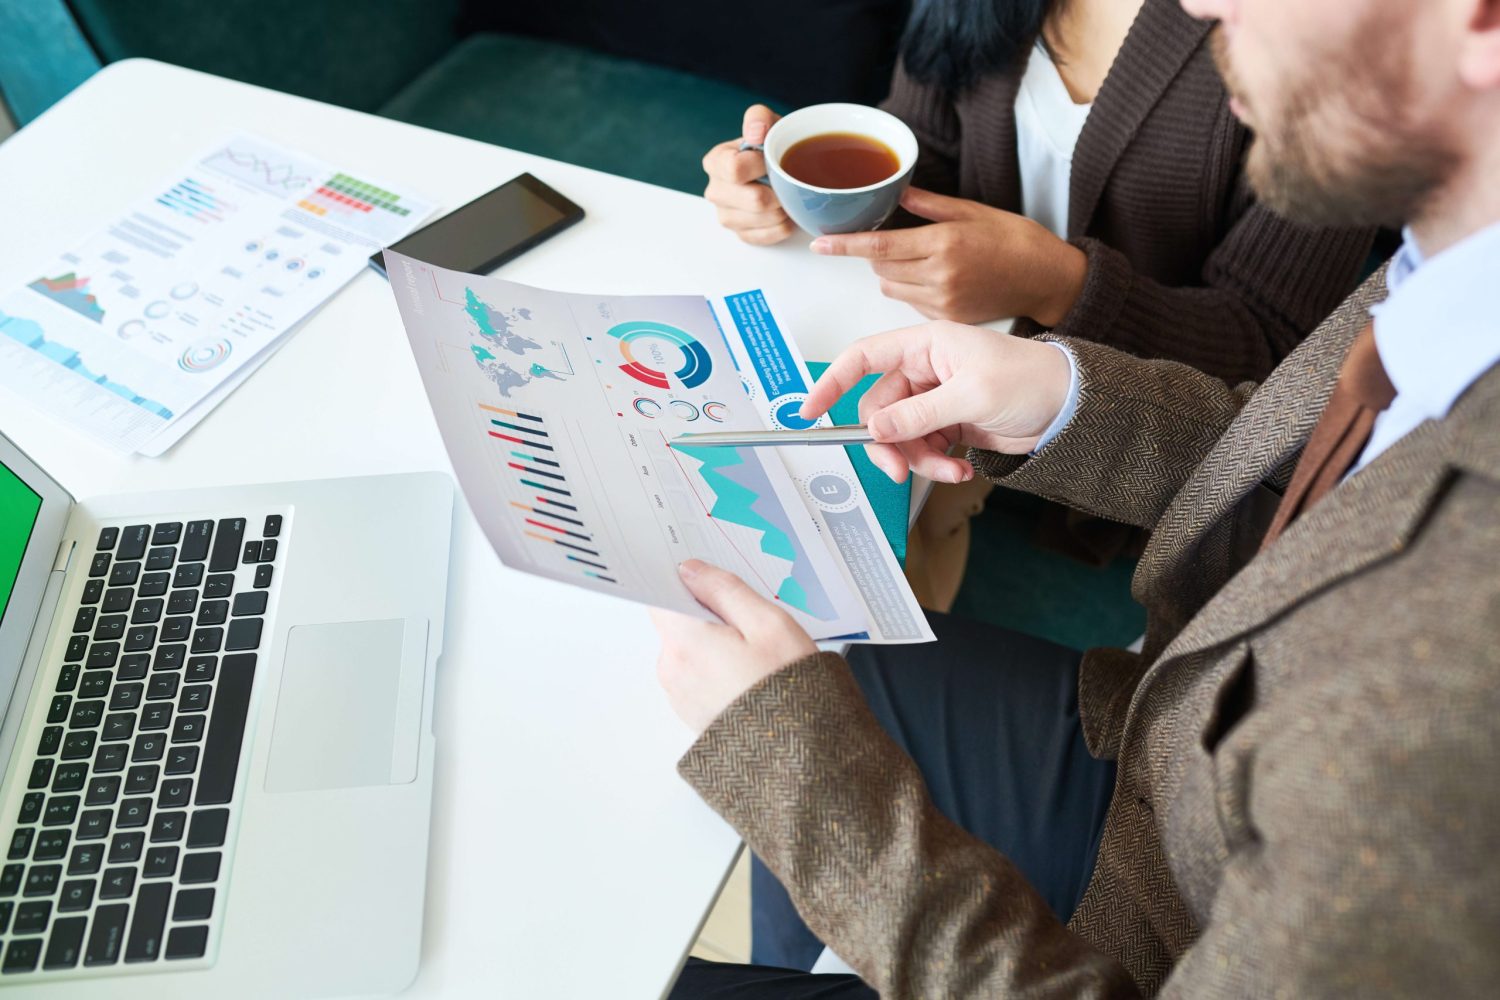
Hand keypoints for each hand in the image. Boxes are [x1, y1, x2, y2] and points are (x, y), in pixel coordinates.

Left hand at [652, 560, 816, 733]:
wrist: (801, 753)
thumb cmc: (788, 688)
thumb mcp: (767, 622)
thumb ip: (724, 589)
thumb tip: (691, 570)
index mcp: (685, 642)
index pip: (659, 595)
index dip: (679, 581)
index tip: (702, 576)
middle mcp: (672, 669)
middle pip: (676, 621)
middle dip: (706, 614)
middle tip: (748, 621)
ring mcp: (679, 694)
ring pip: (687, 648)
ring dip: (712, 642)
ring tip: (754, 653)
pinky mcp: (691, 711)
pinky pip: (695, 674)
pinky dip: (715, 667)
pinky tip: (747, 673)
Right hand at [702, 105, 795, 245]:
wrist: (782, 167)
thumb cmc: (772, 146)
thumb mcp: (768, 124)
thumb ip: (759, 119)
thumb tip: (755, 133)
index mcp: (715, 162)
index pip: (735, 169)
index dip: (761, 165)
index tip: (772, 160)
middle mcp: (716, 191)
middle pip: (754, 200)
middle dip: (777, 191)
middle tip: (785, 181)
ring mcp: (727, 216)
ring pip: (764, 219)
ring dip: (783, 208)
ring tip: (786, 195)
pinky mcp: (741, 235)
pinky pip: (769, 235)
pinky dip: (784, 225)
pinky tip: (785, 212)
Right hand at [799, 321, 1072, 483]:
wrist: (1072, 407)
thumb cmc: (1033, 380)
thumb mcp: (971, 395)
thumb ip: (918, 414)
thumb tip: (875, 427)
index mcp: (927, 345)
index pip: (864, 358)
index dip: (832, 382)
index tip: (810, 410)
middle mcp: (927, 370)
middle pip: (880, 409)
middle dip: (890, 443)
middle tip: (899, 469)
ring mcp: (937, 399)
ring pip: (901, 435)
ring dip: (920, 459)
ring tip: (949, 469)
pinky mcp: (950, 423)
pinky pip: (924, 448)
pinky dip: (937, 463)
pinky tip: (960, 468)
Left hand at [810, 188, 1086, 325]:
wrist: (1048, 279)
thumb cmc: (1017, 241)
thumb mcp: (975, 211)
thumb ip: (929, 206)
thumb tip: (895, 195)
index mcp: (944, 244)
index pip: (879, 246)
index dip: (845, 245)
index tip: (819, 243)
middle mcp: (940, 276)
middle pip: (880, 269)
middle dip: (874, 254)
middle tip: (893, 239)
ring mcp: (943, 302)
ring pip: (890, 288)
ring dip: (891, 273)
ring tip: (919, 259)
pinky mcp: (948, 319)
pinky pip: (910, 303)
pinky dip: (910, 290)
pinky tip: (934, 278)